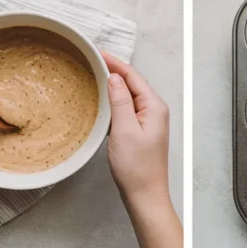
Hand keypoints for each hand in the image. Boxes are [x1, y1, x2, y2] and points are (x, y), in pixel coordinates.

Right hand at [101, 52, 181, 247]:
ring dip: (113, 84)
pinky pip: (127, 108)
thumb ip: (120, 102)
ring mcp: (149, 121)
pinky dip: (114, 100)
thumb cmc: (136, 168)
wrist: (145, 195)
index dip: (115, 62)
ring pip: (129, 95)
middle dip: (114, 69)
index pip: (133, 76)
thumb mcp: (124, 130)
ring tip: (94, 73)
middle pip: (132, 82)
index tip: (98, 52)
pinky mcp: (141, 131)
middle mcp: (154, 110)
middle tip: (92, 58)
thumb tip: (115, 77)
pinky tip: (102, 99)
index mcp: (154, 106)